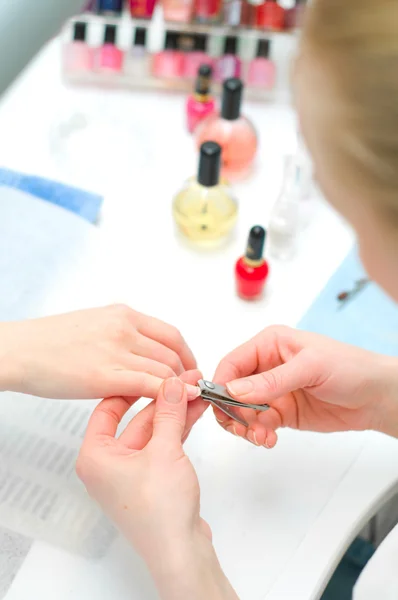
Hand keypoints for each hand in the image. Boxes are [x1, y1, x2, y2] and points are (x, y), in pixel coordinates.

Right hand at [0, 304, 197, 399]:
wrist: (20, 350)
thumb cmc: (50, 341)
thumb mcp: (94, 324)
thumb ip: (121, 334)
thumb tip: (143, 350)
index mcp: (122, 314)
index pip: (171, 334)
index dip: (186, 355)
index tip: (189, 368)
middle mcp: (124, 328)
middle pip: (173, 353)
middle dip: (186, 375)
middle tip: (187, 390)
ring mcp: (116, 351)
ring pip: (165, 370)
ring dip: (178, 388)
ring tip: (179, 402)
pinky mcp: (105, 376)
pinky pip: (149, 385)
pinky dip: (166, 395)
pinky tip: (169, 403)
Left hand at [77, 371, 236, 599]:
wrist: (179, 551)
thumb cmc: (159, 511)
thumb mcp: (164, 450)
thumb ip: (169, 412)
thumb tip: (173, 383)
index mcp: (95, 456)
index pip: (107, 408)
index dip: (131, 386)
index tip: (151, 370)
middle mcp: (108, 464)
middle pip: (135, 419)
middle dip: (163, 399)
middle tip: (186, 379)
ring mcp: (131, 473)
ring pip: (153, 431)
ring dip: (175, 413)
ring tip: (196, 390)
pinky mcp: (151, 480)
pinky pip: (162, 445)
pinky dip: (178, 429)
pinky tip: (195, 411)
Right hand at [213, 326, 397, 446]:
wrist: (376, 396)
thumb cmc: (350, 367)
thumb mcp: (309, 368)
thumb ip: (270, 381)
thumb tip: (234, 391)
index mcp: (269, 344)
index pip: (232, 363)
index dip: (221, 385)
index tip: (221, 406)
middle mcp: (266, 366)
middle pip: (231, 390)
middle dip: (232, 411)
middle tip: (244, 426)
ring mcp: (272, 391)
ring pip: (241, 411)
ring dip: (245, 427)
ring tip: (261, 436)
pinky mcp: (280, 413)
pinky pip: (258, 425)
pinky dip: (258, 435)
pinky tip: (269, 439)